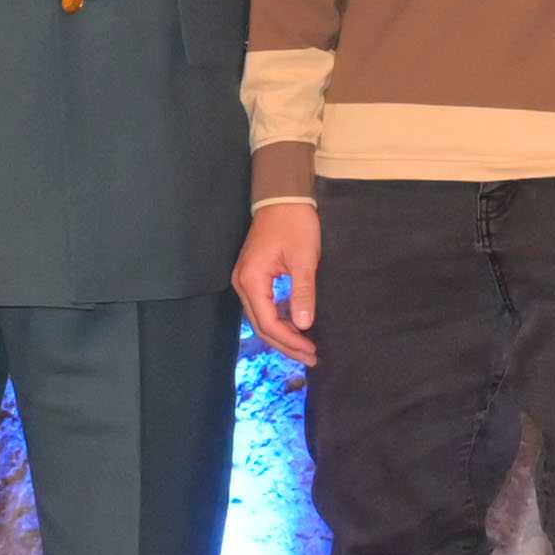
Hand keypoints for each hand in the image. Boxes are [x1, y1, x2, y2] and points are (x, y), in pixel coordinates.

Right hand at [233, 203, 319, 366]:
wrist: (283, 197)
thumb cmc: (294, 223)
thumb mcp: (304, 259)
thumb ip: (302, 293)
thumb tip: (304, 325)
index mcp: (252, 280)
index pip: (269, 322)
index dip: (290, 340)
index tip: (312, 350)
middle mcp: (242, 283)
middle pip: (262, 325)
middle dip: (286, 344)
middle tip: (311, 357)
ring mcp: (246, 280)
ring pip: (261, 318)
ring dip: (282, 335)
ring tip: (305, 348)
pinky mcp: (253, 276)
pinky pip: (263, 306)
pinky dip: (279, 320)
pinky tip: (296, 327)